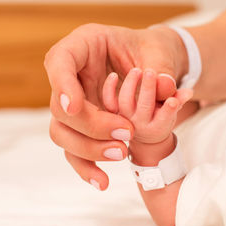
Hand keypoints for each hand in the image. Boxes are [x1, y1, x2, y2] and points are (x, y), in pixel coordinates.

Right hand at [44, 24, 187, 189]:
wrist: (151, 68)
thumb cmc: (151, 52)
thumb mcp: (159, 52)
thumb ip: (162, 68)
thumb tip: (166, 88)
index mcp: (85, 45)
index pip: (60, 61)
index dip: (62, 85)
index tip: (74, 108)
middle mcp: (72, 75)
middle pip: (60, 106)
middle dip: (90, 125)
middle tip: (126, 133)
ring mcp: (73, 102)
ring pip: (62, 133)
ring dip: (88, 149)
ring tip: (121, 154)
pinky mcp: (81, 125)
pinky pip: (74, 149)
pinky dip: (86, 166)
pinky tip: (102, 181)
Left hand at [102, 68, 192, 144]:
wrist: (144, 134)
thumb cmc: (162, 116)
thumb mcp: (173, 109)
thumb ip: (180, 99)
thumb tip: (188, 92)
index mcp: (158, 127)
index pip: (164, 119)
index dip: (169, 110)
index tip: (173, 100)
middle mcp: (140, 125)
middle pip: (144, 107)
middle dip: (147, 89)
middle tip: (150, 72)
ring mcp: (124, 119)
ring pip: (125, 103)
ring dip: (130, 85)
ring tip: (137, 70)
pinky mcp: (113, 112)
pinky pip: (108, 101)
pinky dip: (109, 88)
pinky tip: (114, 75)